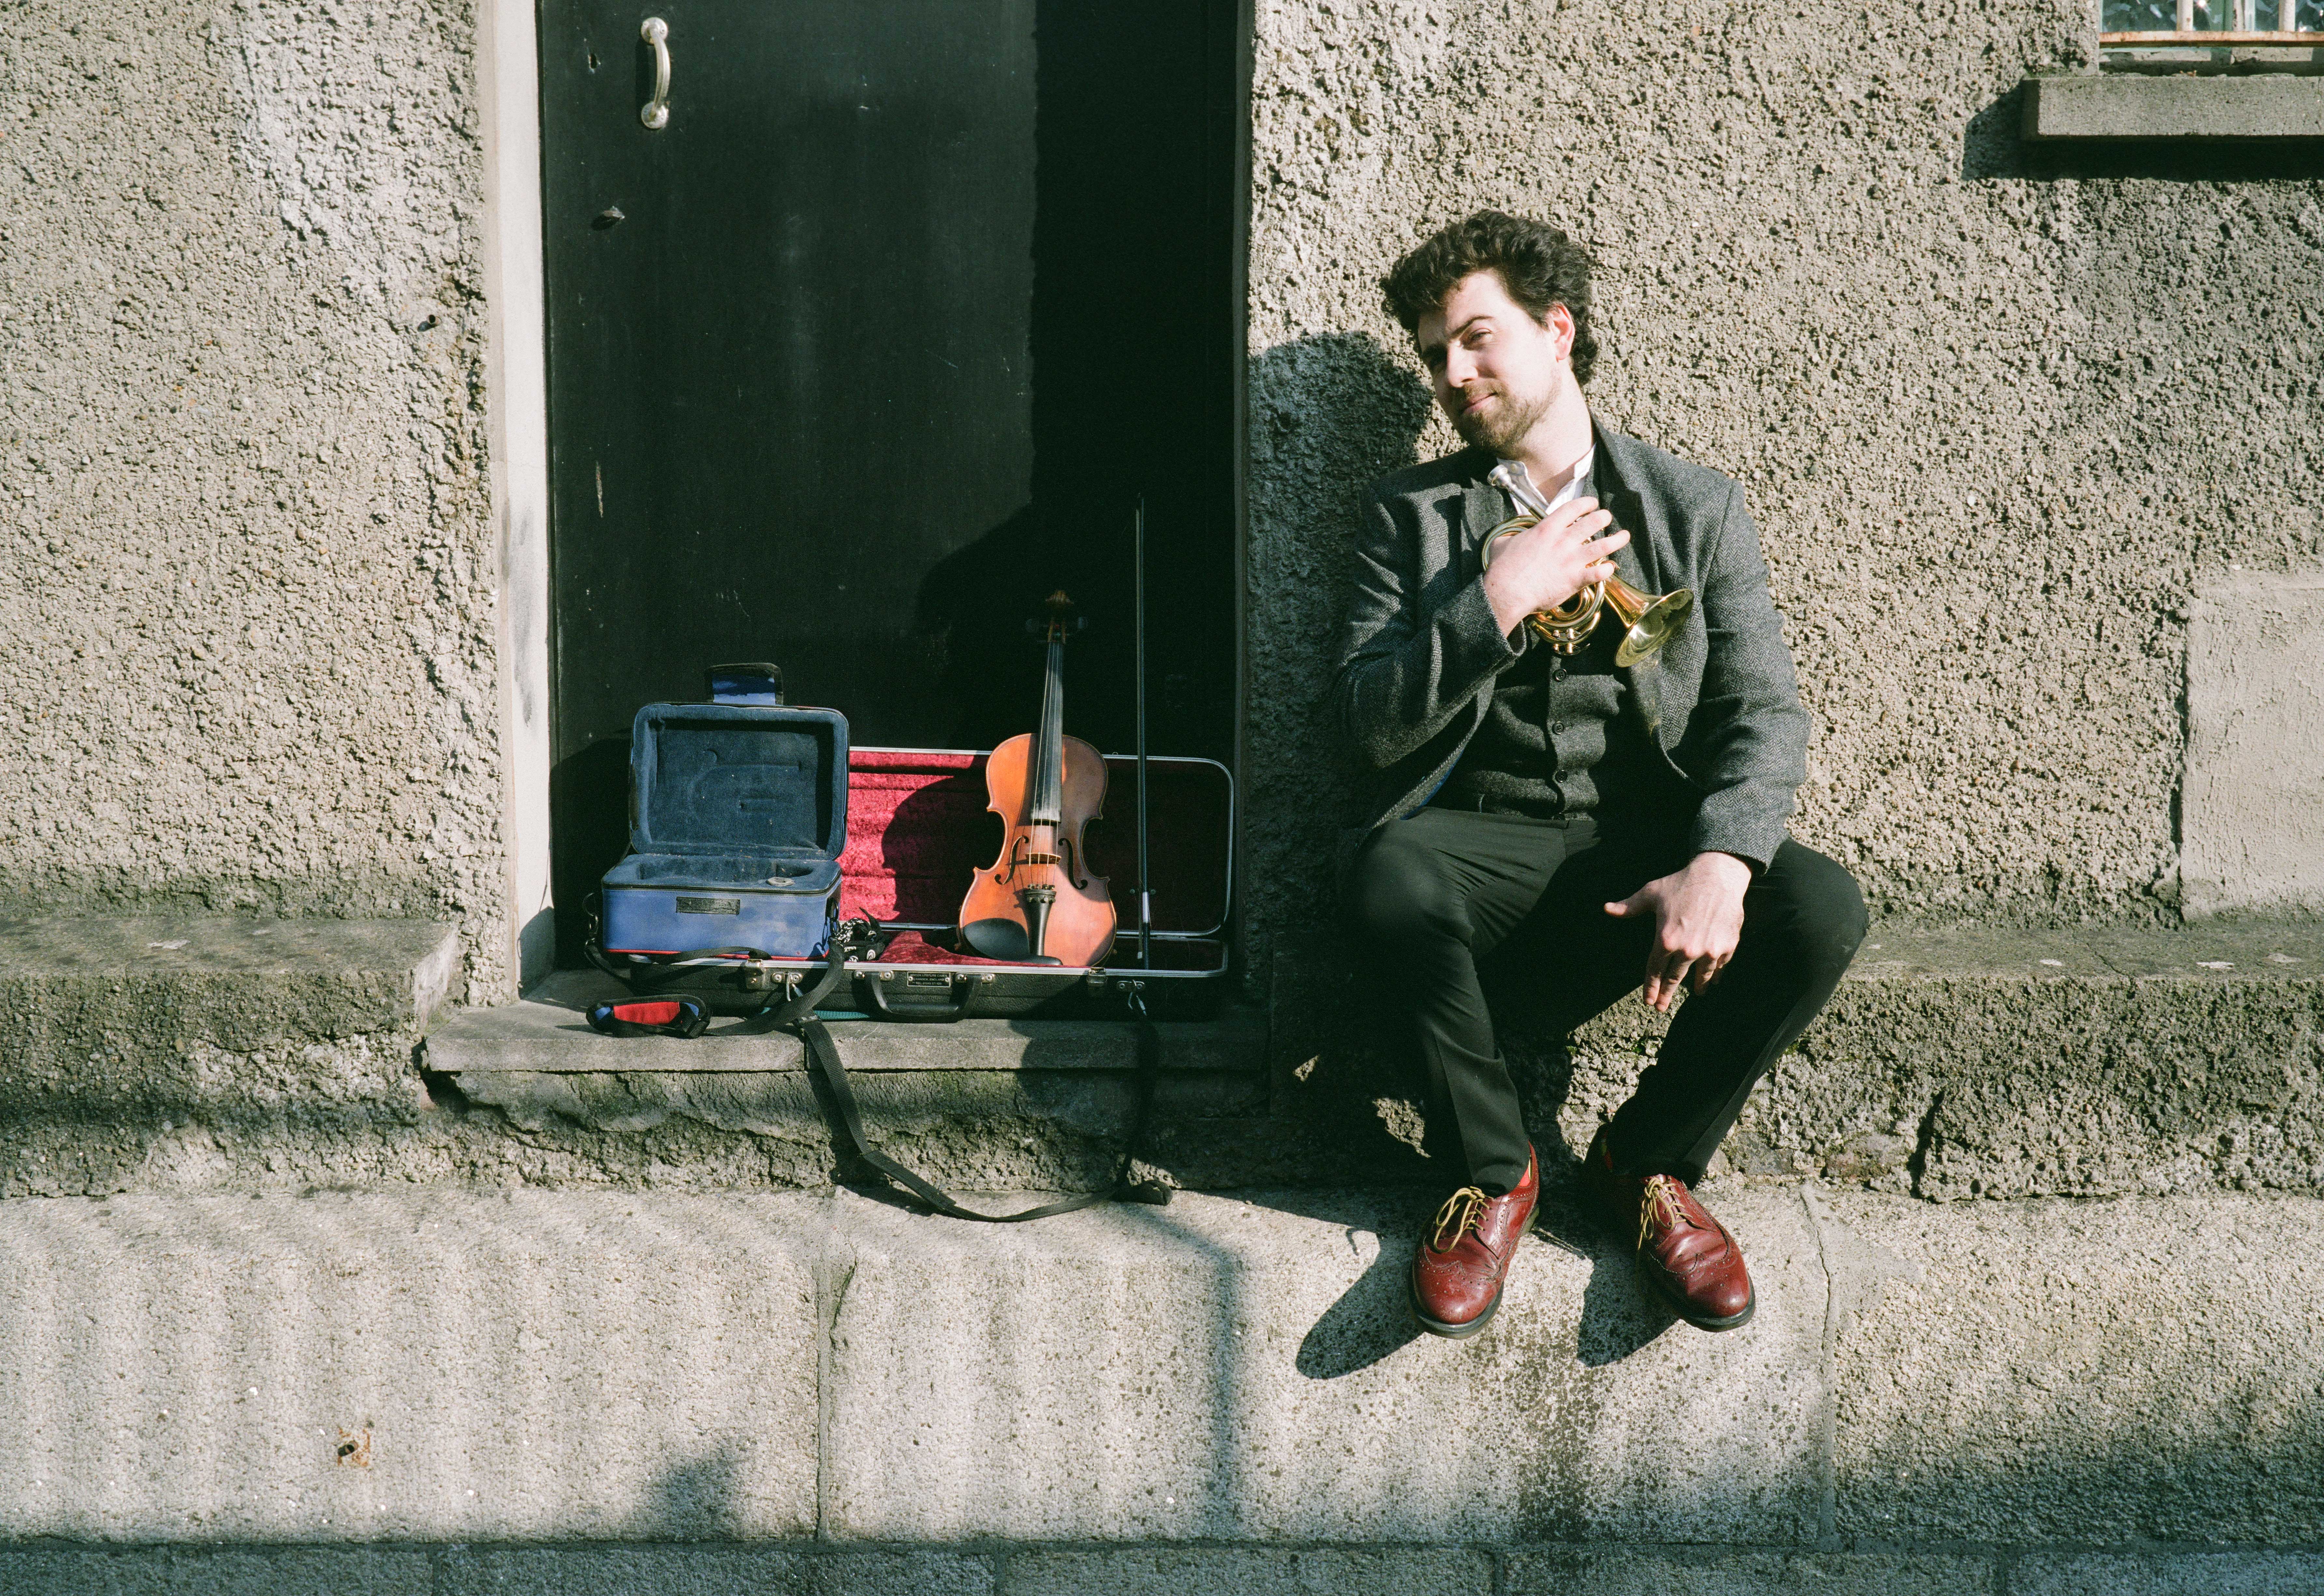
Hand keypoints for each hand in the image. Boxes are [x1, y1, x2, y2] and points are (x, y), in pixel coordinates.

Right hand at [1482, 495, 1629, 637]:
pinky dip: (1608, 569)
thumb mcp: (1504, 543)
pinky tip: (1611, 568)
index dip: (1587, 503)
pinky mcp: (1576, 579)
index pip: (1573, 507)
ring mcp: (1571, 559)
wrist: (1507, 592)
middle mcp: (1563, 541)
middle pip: (1593, 521)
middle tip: (1607, 518)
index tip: (1592, 503)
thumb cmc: (1503, 569)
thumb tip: (1510, 538)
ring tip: (1624, 536)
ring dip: (1617, 539)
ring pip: (1604, 545)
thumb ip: (1513, 536)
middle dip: (1604, 517)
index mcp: (1547, 529)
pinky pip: (1600, 572)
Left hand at [1602, 851, 1751, 1012]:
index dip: (1651, 986)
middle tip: (1661, 1007)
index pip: (1655, 969)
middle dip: (1667, 994)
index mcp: (1666, 939)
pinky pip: (1720, 966)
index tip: (1648, 1000)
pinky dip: (1716, 974)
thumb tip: (1607, 909)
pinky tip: (1714, 979)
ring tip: (1696, 994)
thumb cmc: (1682, 883)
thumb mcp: (1652, 893)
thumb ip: (1630, 906)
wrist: (1718, 876)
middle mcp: (1687, 949)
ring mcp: (1709, 950)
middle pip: (1675, 977)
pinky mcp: (1727, 946)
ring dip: (1697, 986)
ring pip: (1701, 975)